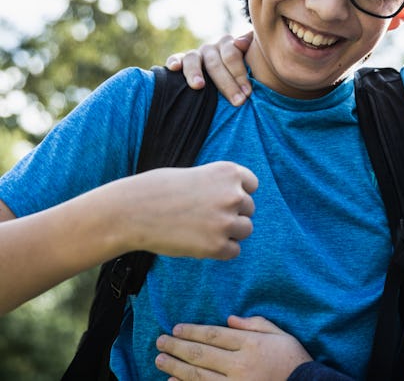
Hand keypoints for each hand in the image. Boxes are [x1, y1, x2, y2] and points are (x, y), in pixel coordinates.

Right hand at [116, 162, 257, 258]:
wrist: (132, 212)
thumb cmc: (158, 190)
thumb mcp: (195, 174)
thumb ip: (219, 185)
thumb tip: (239, 199)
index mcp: (228, 172)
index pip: (252, 185)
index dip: (237, 193)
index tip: (219, 199)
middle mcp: (233, 195)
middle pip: (249, 209)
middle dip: (231, 213)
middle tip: (202, 216)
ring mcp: (226, 221)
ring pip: (245, 230)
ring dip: (229, 232)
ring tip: (201, 229)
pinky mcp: (217, 246)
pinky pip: (234, 251)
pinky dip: (220, 250)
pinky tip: (198, 243)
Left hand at [155, 315, 311, 380]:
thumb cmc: (293, 359)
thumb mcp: (280, 335)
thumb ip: (255, 324)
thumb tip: (229, 319)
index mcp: (251, 344)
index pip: (214, 335)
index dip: (193, 331)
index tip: (177, 328)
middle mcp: (240, 364)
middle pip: (201, 353)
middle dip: (177, 346)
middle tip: (160, 341)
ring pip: (197, 374)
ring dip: (175, 366)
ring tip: (159, 359)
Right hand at [166, 32, 252, 105]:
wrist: (227, 75)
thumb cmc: (242, 72)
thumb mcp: (252, 59)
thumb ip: (251, 46)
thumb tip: (240, 42)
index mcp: (228, 45)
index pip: (232, 56)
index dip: (240, 74)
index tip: (247, 92)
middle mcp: (211, 48)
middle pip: (215, 63)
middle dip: (227, 83)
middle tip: (237, 101)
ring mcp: (196, 54)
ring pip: (193, 59)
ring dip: (195, 72)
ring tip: (199, 86)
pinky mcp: (181, 62)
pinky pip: (175, 58)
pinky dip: (174, 61)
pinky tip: (173, 68)